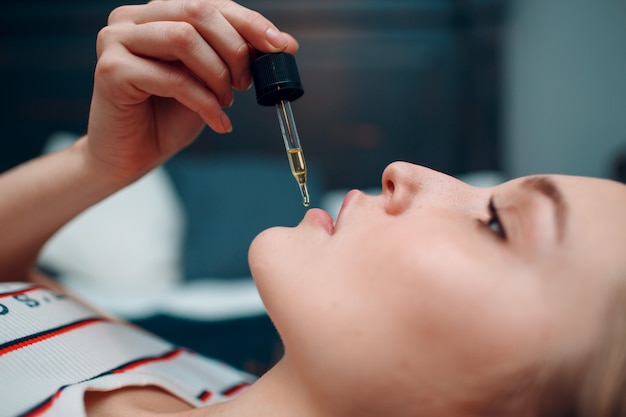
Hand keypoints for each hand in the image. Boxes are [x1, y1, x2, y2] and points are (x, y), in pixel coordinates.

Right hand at [85, 0, 298, 181]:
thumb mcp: (210, 81)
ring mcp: (116, 41)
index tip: (281, 45)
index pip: (210, 4)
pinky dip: (204, 102)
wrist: (130, 156)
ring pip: (184, 38)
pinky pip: (173, 78)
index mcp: (156, 14)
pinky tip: (219, 122)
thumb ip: (235, 57)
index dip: (249, 22)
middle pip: (198, 12)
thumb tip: (284, 42)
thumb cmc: (167, 118)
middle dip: (235, 48)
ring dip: (218, 74)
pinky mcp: (111, 70)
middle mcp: (131, 19)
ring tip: (226, 103)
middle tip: (246, 83)